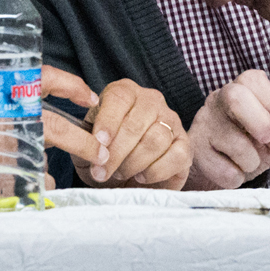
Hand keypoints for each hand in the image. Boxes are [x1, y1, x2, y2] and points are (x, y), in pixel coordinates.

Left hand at [53, 77, 191, 189]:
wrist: (125, 178)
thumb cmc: (104, 155)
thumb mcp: (88, 144)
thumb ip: (84, 140)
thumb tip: (88, 146)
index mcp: (125, 92)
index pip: (118, 98)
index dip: (107, 122)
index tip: (98, 144)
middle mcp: (151, 101)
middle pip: (136, 123)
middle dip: (116, 152)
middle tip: (102, 172)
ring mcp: (171, 121)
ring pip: (155, 140)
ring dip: (133, 163)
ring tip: (121, 173)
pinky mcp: (185, 145)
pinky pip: (175, 156)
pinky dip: (155, 171)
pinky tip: (142, 176)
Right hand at [184, 69, 269, 189]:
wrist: (216, 171)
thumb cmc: (246, 146)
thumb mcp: (268, 139)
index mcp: (237, 91)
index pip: (251, 79)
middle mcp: (216, 102)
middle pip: (236, 97)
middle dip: (261, 123)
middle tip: (266, 138)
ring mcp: (203, 125)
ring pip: (236, 144)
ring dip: (252, 160)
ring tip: (247, 162)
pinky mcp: (195, 152)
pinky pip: (226, 171)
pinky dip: (237, 177)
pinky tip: (231, 170)